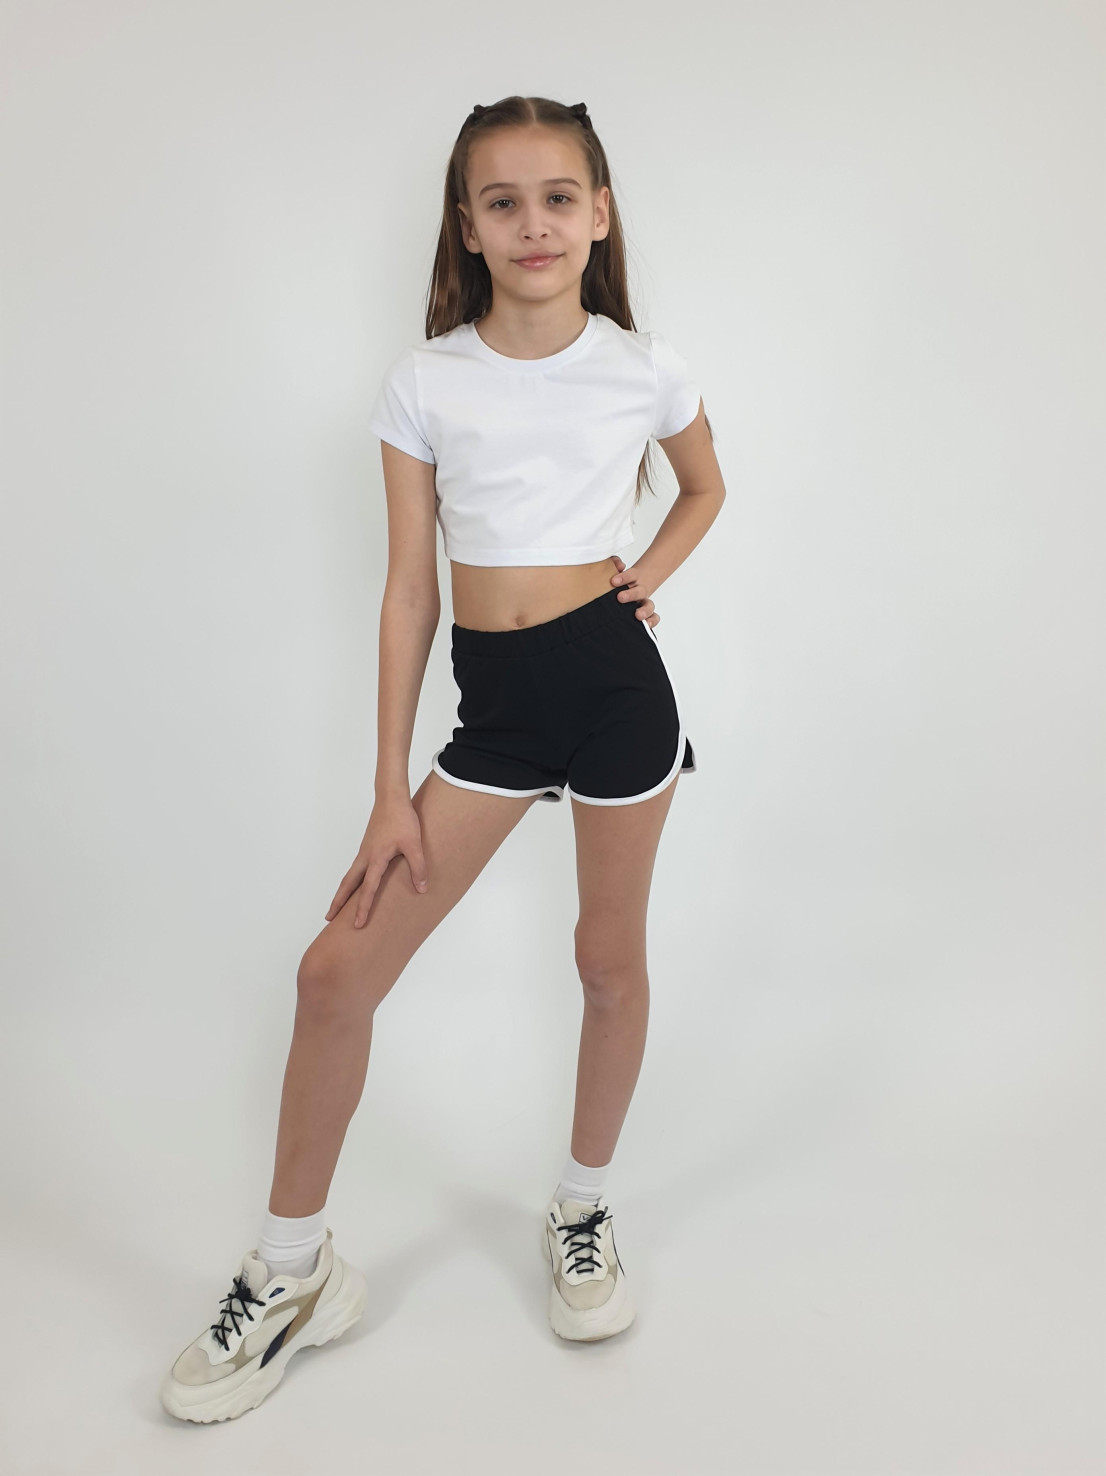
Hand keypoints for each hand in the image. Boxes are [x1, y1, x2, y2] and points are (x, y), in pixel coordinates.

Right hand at [325, 797, 428, 927]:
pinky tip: (357, 884)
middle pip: (347, 884)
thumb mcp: (414, 844)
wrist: (391, 797)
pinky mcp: (368, 846)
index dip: (363, 908)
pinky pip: (356, 868)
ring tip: (338, 906)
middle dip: (338, 902)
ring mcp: (365, 851)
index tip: (357, 924)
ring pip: (350, 876)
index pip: (368, 889)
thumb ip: (418, 867)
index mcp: (375, 858)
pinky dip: (351, 880)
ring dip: (343, 891)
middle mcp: (365, 856)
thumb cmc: (402, 818)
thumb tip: (421, 888)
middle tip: (328, 918)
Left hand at [608, 555, 659, 627]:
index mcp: (633, 579)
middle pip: (639, 591)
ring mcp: (644, 603)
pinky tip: (646, 624)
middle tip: (620, 597)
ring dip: (645, 610)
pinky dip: (652, 621)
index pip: (631, 575)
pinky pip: (654, 618)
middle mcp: (640, 591)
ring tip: (638, 615)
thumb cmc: (620, 582)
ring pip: (649, 606)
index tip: (614, 581)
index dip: (624, 577)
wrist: (631, 589)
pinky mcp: (647, 615)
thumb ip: (615, 564)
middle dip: (631, 594)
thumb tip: (619, 565)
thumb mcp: (616, 570)